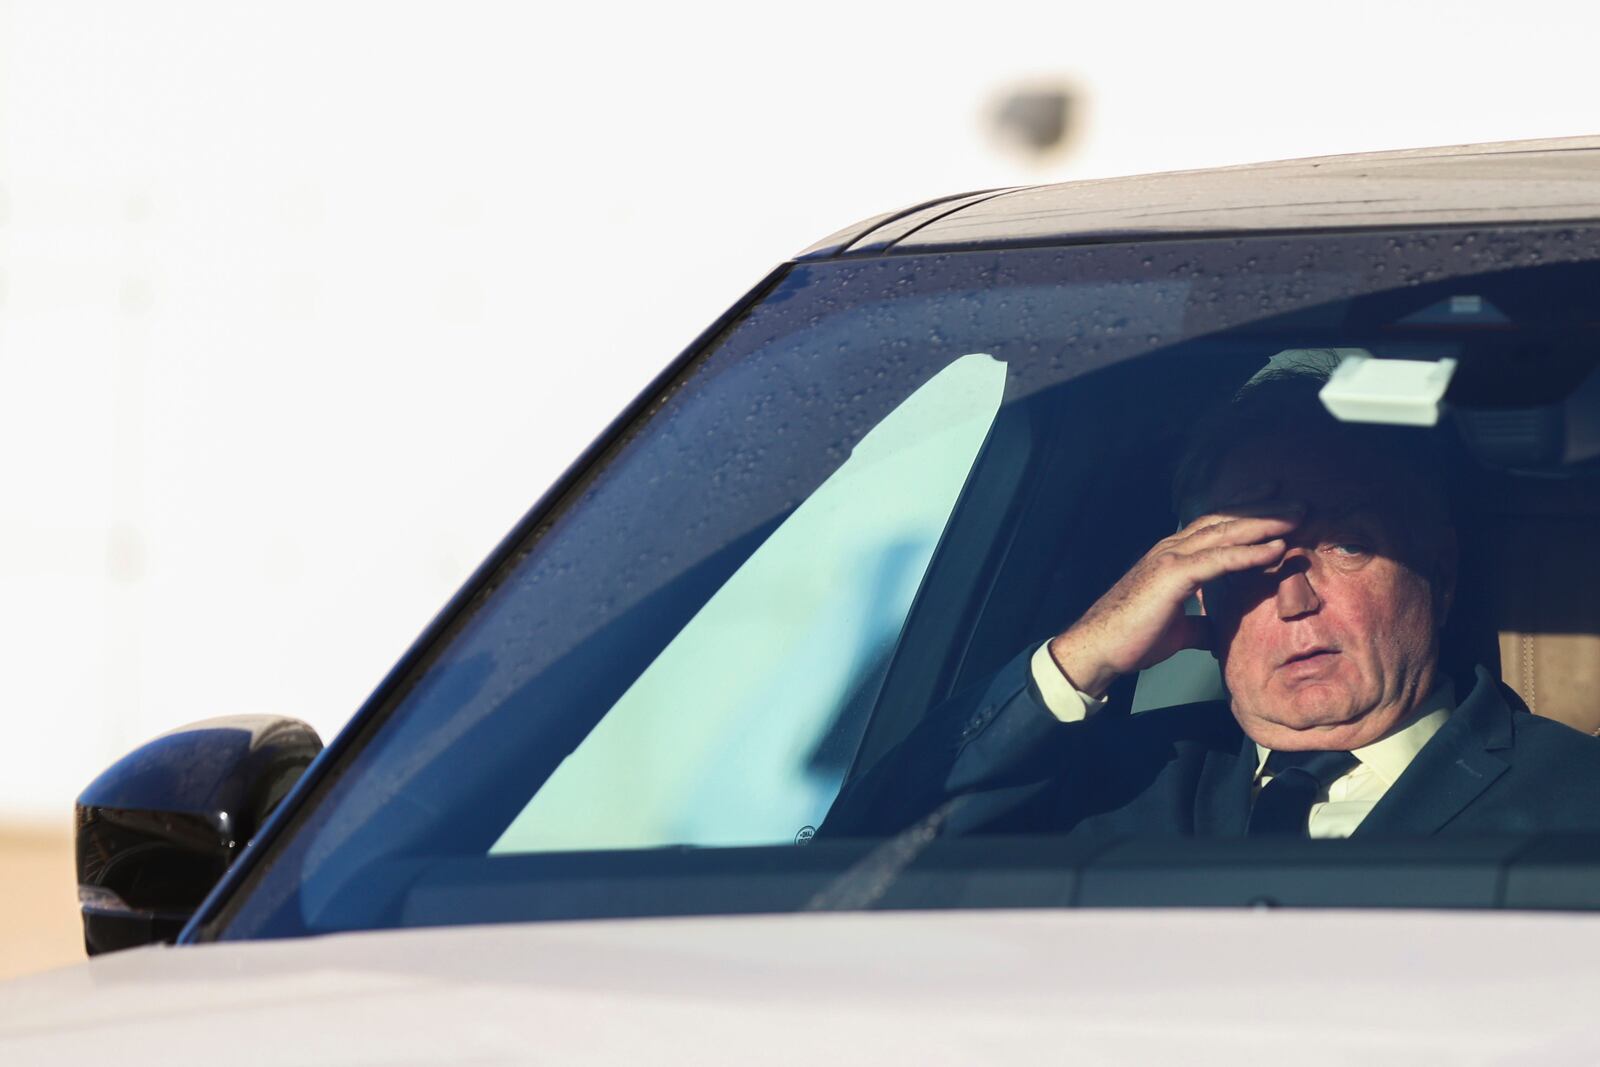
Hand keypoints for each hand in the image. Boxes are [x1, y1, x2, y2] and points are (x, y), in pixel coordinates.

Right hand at [1047, 491, 1302, 697]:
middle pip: (1226, 519)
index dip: (1245, 510)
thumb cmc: (1132, 638)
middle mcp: (1172, 549)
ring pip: (1226, 532)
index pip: (1215, 524)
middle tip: (1299, 501)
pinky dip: (1250, 552)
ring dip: (1265, 522)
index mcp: (1172, 556)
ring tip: (1297, 515)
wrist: (1098, 648)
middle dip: (1264, 508)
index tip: (1275, 499)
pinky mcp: (1173, 577)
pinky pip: (1219, 560)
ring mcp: (1171, 559)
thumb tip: (1219, 632)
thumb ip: (1201, 623)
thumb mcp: (1178, 630)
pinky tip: (1276, 548)